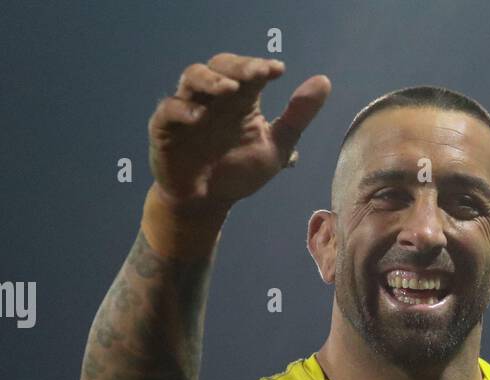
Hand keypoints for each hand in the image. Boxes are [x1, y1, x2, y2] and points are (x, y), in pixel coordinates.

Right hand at [148, 53, 330, 212]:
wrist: (208, 203)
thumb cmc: (240, 172)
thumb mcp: (276, 147)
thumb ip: (297, 117)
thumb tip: (324, 81)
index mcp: (240, 99)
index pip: (248, 71)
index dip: (260, 66)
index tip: (278, 71)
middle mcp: (214, 98)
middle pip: (220, 66)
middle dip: (238, 67)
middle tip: (257, 73)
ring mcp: (188, 110)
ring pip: (191, 78)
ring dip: (210, 80)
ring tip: (229, 89)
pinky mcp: (165, 129)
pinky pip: (168, 111)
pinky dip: (182, 110)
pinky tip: (199, 117)